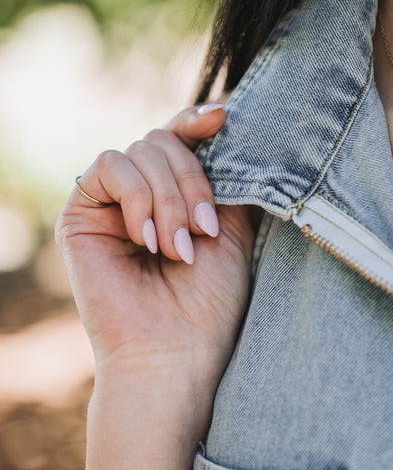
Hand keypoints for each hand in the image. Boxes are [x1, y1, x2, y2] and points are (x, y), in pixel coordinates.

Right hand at [55, 103, 254, 437]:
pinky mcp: (80, 214)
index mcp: (174, 194)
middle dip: (192, 181)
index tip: (223, 116)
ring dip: (169, 198)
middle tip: (205, 231)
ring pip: (141, 150)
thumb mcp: (234, 228)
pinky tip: (148, 241)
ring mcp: (110, 203)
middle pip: (163, 139)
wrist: (175, 352)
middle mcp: (142, 194)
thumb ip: (229, 177)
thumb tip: (228, 122)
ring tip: (178, 249)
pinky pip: (110, 167)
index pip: (182, 139)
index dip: (199, 121)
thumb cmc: (210, 301)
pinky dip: (139, 199)